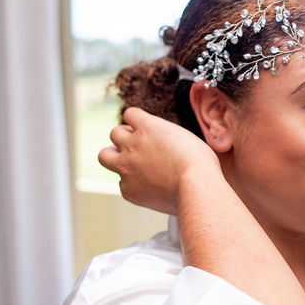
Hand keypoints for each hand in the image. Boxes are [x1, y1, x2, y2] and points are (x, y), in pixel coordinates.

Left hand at [98, 107, 220, 213]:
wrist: (196, 188)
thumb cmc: (200, 164)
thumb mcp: (186, 139)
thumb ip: (167, 139)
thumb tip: (164, 147)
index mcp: (148, 126)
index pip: (130, 114)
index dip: (138, 123)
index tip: (146, 132)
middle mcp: (132, 143)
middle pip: (114, 133)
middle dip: (124, 140)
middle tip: (137, 149)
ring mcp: (126, 167)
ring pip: (104, 156)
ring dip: (114, 158)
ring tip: (130, 166)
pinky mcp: (128, 189)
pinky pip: (123, 184)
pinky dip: (133, 186)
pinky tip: (149, 189)